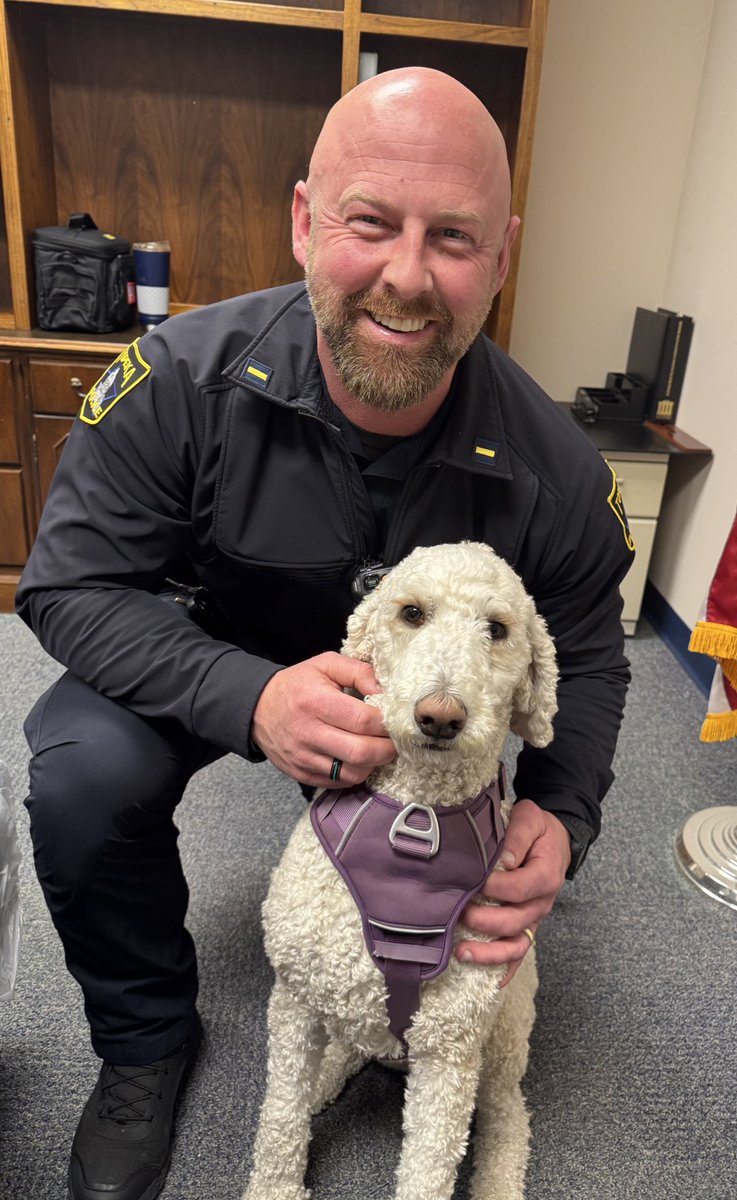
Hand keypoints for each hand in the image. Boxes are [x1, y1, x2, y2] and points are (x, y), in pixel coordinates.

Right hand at [251, 651, 394, 786]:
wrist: (258, 709)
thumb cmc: (297, 685)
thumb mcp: (326, 665)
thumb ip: (359, 672)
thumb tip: (385, 691)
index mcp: (315, 701)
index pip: (363, 720)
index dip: (386, 722)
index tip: (394, 719)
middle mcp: (308, 733)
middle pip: (361, 752)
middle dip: (387, 748)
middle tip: (393, 739)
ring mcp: (303, 757)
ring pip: (353, 772)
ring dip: (373, 763)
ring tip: (376, 749)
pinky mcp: (301, 774)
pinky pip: (339, 782)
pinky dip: (355, 773)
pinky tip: (357, 759)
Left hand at [455, 799, 571, 985]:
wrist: (554, 841)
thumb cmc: (539, 830)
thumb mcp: (532, 819)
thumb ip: (518, 835)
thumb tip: (503, 860)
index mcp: (545, 875)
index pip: (518, 888)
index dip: (494, 888)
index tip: (471, 881)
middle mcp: (542, 903)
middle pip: (514, 921)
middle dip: (483, 921)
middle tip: (457, 912)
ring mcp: (534, 919)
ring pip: (516, 945)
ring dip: (489, 953)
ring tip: (461, 953)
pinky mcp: (526, 927)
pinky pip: (518, 953)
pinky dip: (504, 969)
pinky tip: (488, 980)